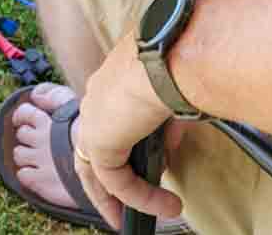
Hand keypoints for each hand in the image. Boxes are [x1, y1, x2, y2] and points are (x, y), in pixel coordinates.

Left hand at [72, 31, 185, 226]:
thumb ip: (167, 117)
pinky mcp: (99, 143)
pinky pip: (116, 179)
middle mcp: (97, 98)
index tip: (141, 163)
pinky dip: (141, 196)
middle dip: (103, 185)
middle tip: (117, 209)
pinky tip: (166, 205)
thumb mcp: (175, 89)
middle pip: (91, 150)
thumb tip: (168, 142)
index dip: (121, 144)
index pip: (109, 118)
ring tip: (140, 217)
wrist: (171, 54)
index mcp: (113, 79)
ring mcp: (93, 120)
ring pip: (97, 170)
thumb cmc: (180, 56)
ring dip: (118, 197)